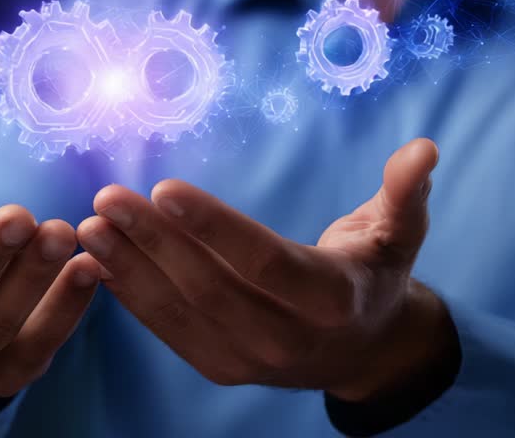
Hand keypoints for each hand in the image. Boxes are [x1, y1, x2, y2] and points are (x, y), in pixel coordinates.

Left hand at [73, 138, 456, 401]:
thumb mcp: (400, 233)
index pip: (262, 261)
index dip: (213, 226)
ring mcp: (250, 360)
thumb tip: (424, 147)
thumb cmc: (375, 273)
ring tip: (90, 224)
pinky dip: (130, 294)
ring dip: (129, 267)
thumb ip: (405, 191)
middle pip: (209, 286)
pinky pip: (167, 330)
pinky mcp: (221, 368)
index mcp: (331, 299)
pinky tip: (99, 257)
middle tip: (108, 196)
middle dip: (153, 241)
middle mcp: (287, 338)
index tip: (164, 186)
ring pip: (180, 311)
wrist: (365, 350)